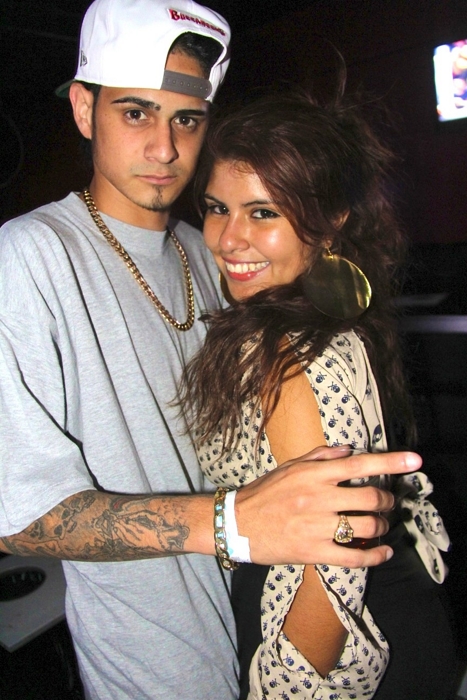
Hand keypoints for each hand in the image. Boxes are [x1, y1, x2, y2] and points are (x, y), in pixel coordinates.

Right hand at [235, 445, 421, 566]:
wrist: (236, 524)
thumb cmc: (264, 493)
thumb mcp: (289, 467)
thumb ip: (320, 456)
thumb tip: (348, 450)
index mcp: (313, 474)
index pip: (360, 464)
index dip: (391, 462)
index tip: (415, 460)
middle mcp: (318, 497)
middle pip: (370, 497)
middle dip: (387, 500)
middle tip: (388, 502)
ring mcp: (316, 526)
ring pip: (365, 527)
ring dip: (381, 526)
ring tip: (380, 525)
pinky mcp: (313, 551)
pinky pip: (353, 557)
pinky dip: (374, 557)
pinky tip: (382, 554)